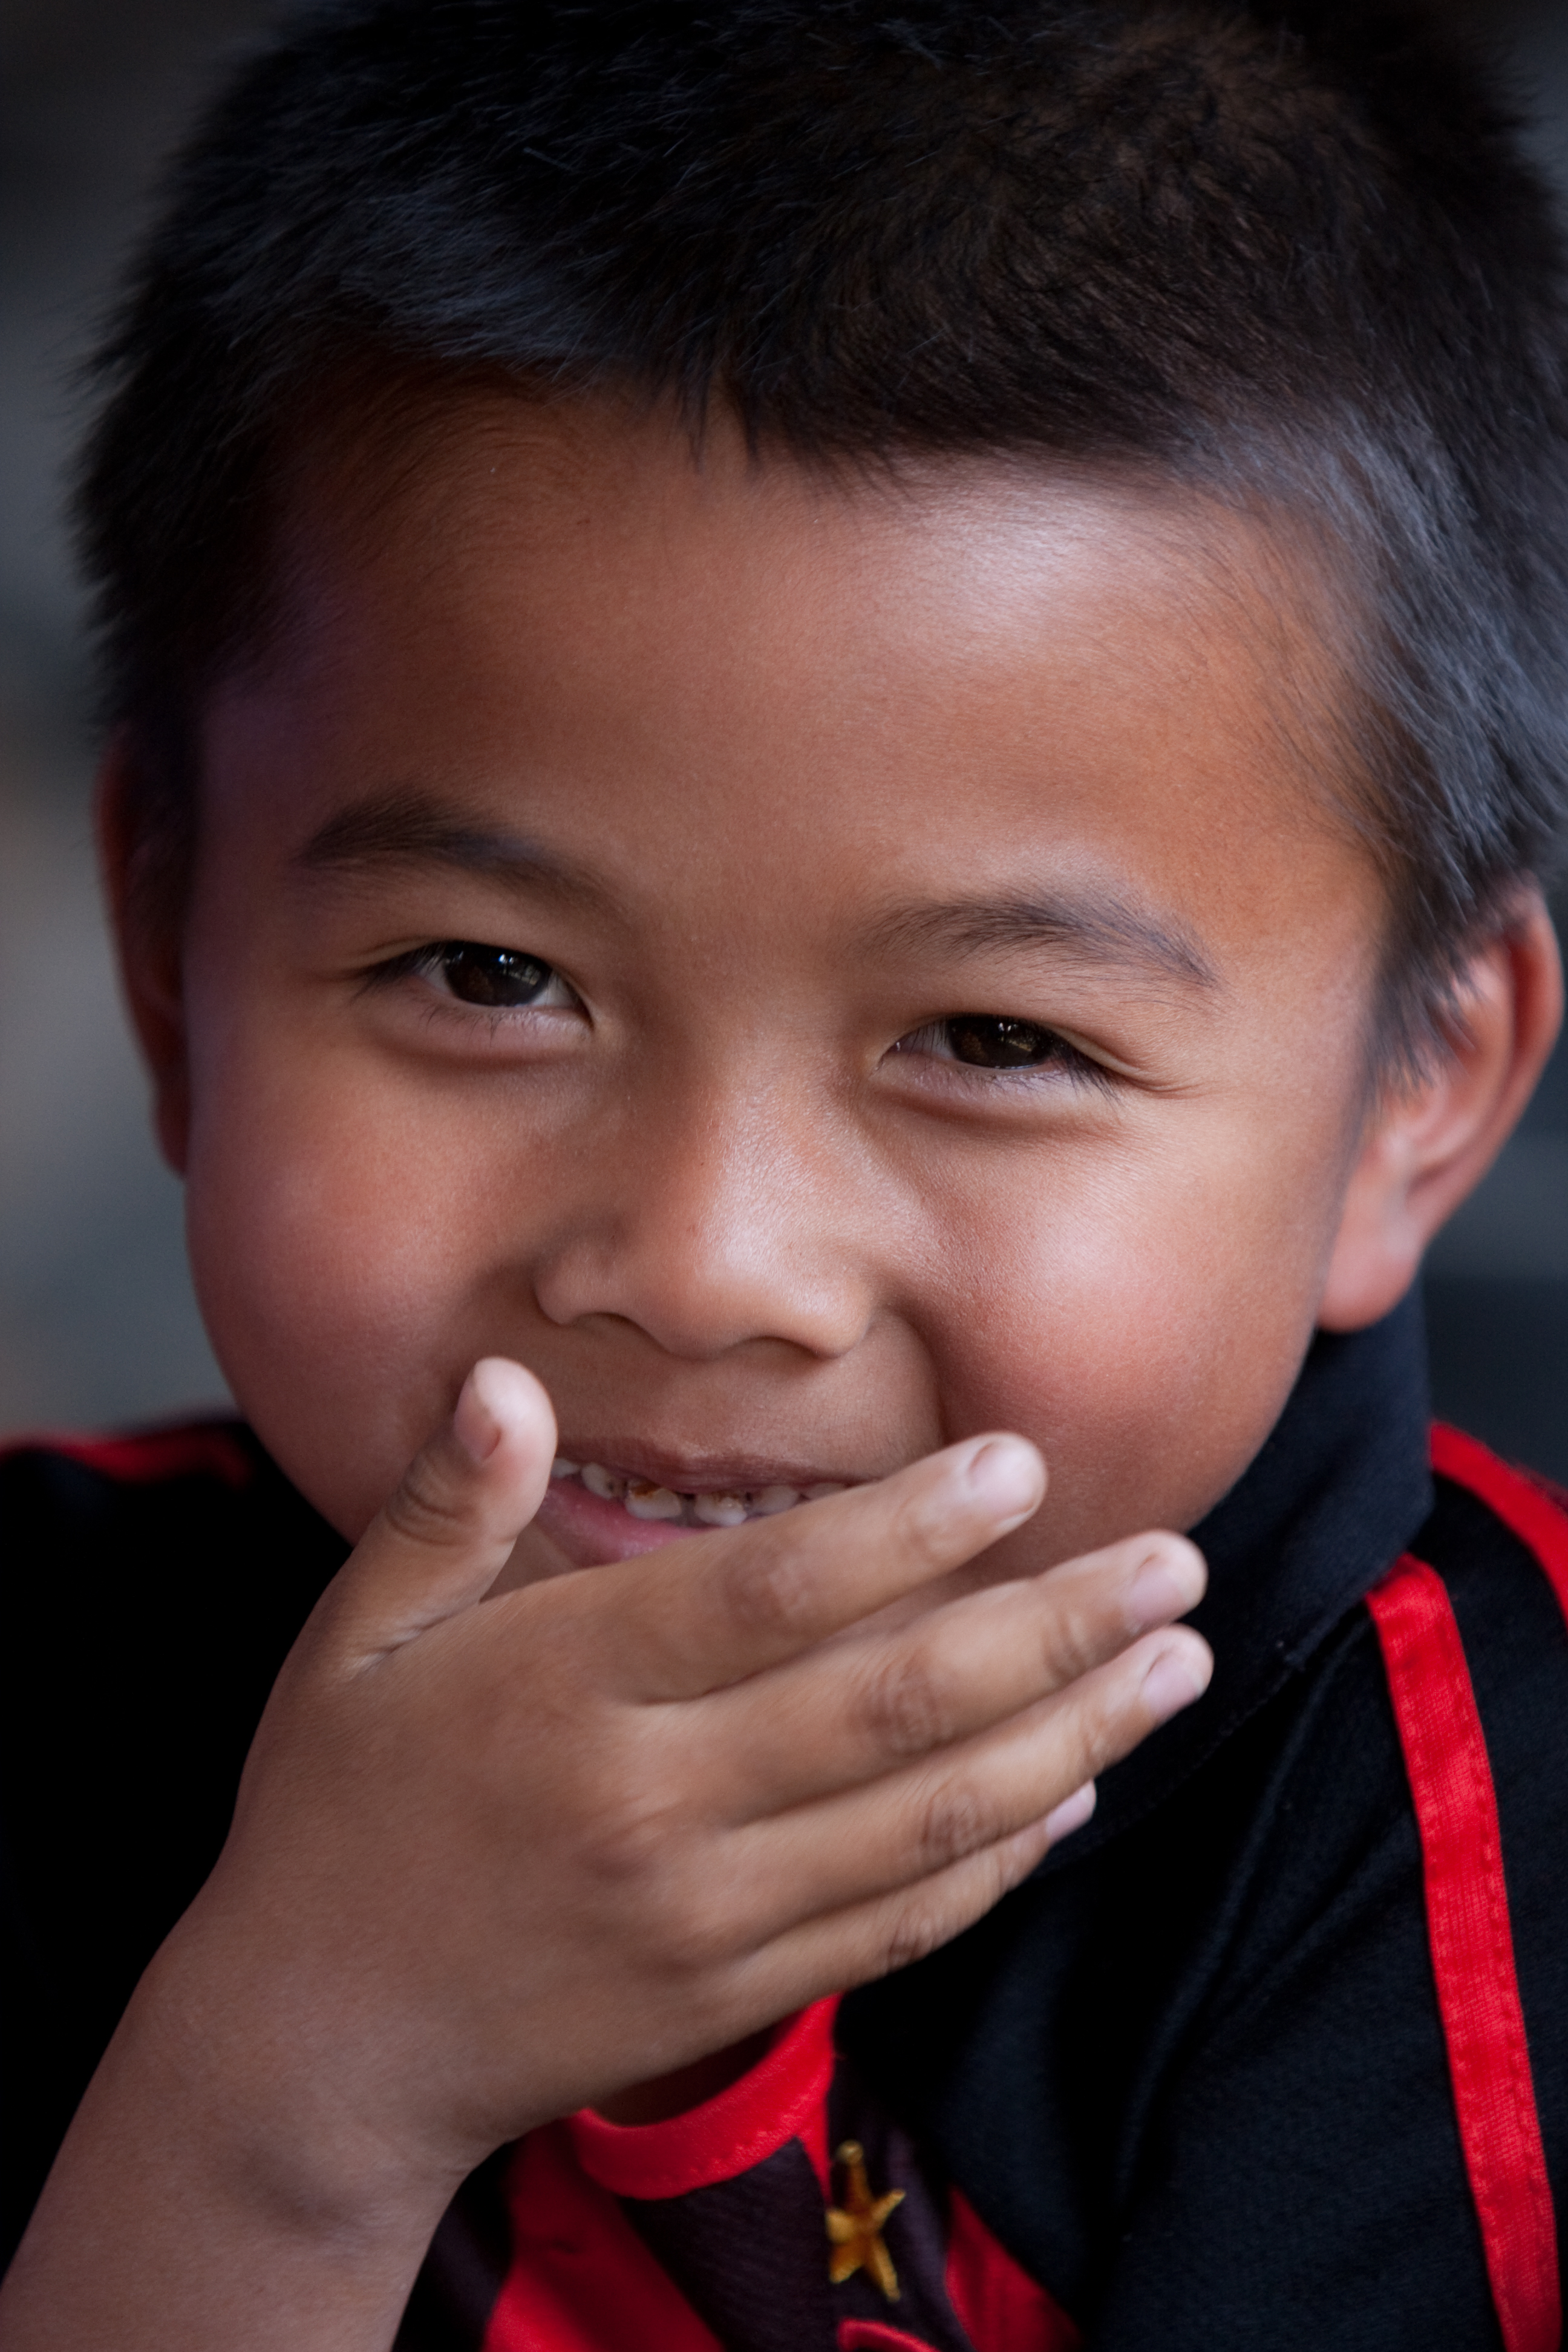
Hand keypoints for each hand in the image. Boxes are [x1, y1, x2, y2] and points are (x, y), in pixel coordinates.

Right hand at [2, 1359, 1208, 2348]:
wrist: (317, 2050)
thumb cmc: (338, 1813)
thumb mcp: (351, 1640)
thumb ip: (442, 1507)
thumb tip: (503, 1380)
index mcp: (564, 1691)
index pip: (772, 1595)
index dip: (909, 1528)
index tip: (1021, 1467)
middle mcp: (652, 1804)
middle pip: (895, 1707)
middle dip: (1054, 1629)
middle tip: (1174, 1566)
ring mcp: (705, 1915)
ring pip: (928, 1820)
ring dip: (1073, 1736)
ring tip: (1177, 1664)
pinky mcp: (733, 1993)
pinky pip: (899, 1922)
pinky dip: (1004, 1859)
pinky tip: (1080, 1790)